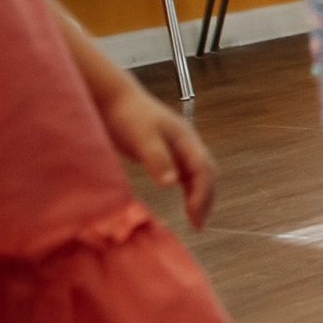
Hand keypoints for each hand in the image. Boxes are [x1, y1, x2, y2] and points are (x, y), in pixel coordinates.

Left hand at [99, 84, 217, 226]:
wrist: (114, 99)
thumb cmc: (128, 116)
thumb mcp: (142, 137)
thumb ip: (157, 159)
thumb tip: (172, 183)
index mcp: (187, 139)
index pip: (203, 170)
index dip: (202, 194)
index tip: (196, 216)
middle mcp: (188, 143)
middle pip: (208, 173)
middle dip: (207, 198)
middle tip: (199, 223)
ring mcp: (180, 147)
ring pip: (200, 174)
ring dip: (201, 195)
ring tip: (196, 217)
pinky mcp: (169, 151)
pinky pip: (187, 173)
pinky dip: (190, 188)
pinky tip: (185, 200)